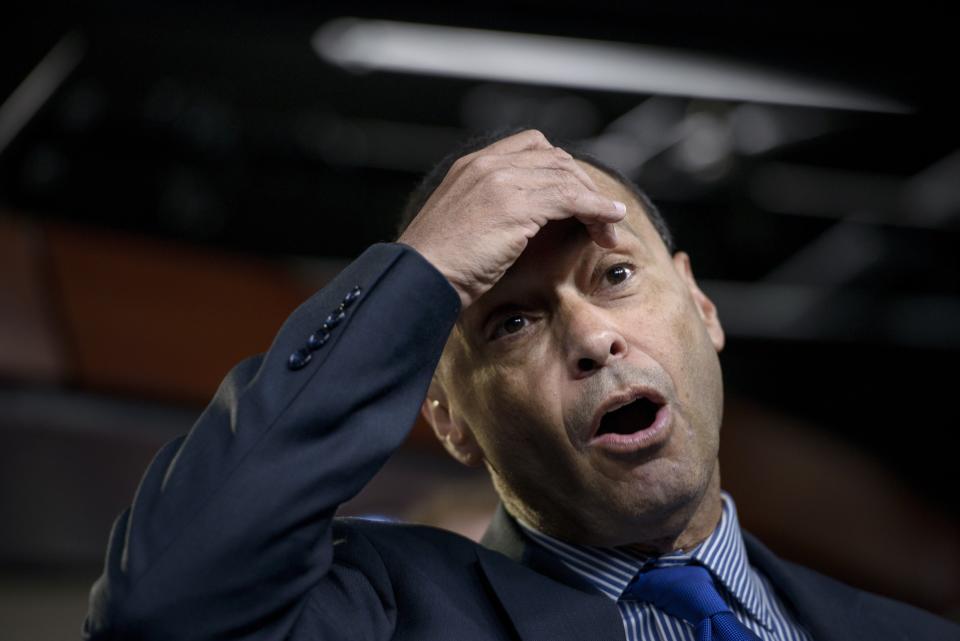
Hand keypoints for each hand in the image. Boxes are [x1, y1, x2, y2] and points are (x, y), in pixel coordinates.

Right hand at [398, 130, 626, 308]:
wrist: (419, 278)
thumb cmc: (437, 266)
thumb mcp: (463, 227)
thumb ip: (490, 212)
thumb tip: (526, 226)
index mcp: (471, 165)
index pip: (531, 145)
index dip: (561, 168)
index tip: (577, 197)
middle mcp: (487, 164)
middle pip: (555, 158)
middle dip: (584, 186)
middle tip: (601, 218)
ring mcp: (500, 181)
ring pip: (567, 177)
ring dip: (596, 202)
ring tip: (609, 228)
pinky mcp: (515, 205)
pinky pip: (571, 198)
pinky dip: (597, 209)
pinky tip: (608, 224)